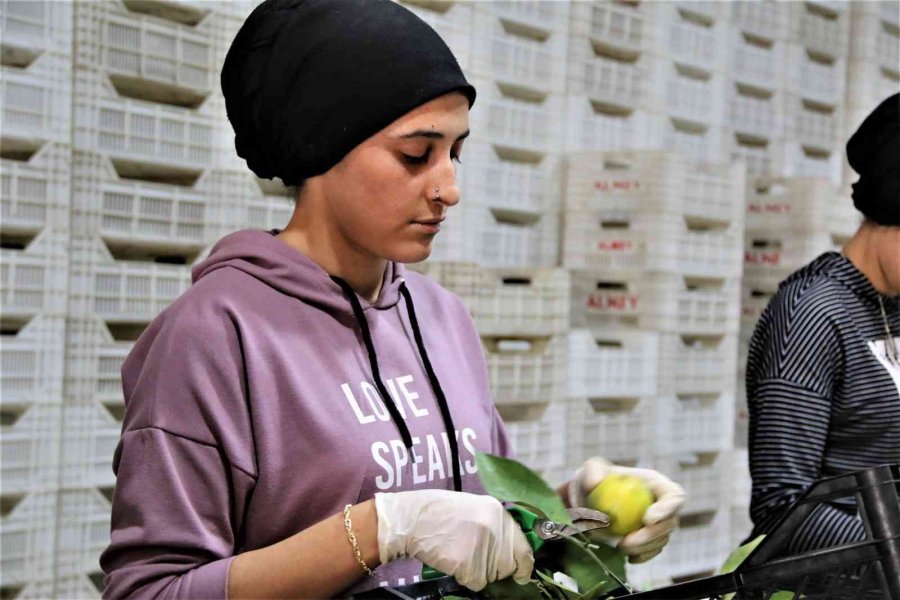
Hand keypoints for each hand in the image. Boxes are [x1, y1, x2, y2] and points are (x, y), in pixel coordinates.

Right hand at [375, 489, 533, 590]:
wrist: (410, 519)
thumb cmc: (437, 512)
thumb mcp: (473, 507)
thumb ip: (493, 525)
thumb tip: (509, 549)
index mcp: (498, 512)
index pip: (524, 547)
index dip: (524, 564)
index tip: (522, 574)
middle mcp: (494, 528)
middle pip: (508, 565)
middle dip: (494, 569)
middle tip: (473, 558)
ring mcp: (482, 546)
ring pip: (490, 576)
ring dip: (476, 572)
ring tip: (458, 553)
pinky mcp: (467, 563)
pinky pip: (474, 582)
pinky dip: (463, 577)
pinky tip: (451, 560)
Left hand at [567, 458, 685, 562]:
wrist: (590, 500)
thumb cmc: (595, 480)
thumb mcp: (591, 469)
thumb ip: (592, 470)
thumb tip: (595, 483)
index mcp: (657, 484)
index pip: (674, 496)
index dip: (667, 509)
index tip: (646, 519)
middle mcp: (663, 505)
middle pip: (670, 523)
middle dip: (651, 536)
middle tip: (627, 541)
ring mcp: (659, 524)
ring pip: (661, 540)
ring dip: (643, 548)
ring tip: (619, 546)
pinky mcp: (650, 540)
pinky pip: (652, 551)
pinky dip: (641, 556)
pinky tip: (627, 557)